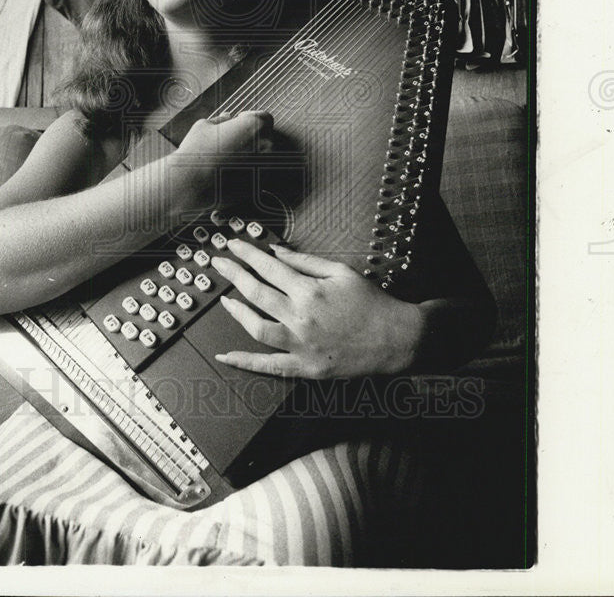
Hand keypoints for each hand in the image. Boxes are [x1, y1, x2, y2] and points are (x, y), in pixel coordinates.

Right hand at [174, 110, 274, 207]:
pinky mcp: (259, 185)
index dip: (250, 118)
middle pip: (264, 137)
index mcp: (255, 126)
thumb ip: (221, 120)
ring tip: (227, 159)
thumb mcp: (205, 125)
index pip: (264, 117)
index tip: (239, 122)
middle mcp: (265, 145)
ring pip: (262, 157)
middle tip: (231, 142)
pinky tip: (229, 173)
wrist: (190, 183)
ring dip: (249, 156)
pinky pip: (256, 175)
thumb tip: (227, 117)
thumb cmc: (196, 151)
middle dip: (250, 138)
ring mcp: (264, 167)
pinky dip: (247, 173)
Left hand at [211, 239, 423, 378]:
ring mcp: (301, 345)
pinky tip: (226, 355)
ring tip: (225, 300)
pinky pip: (269, 366)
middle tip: (218, 263)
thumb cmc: (371, 302)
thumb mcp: (341, 271)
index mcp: (309, 291)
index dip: (246, 254)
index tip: (231, 246)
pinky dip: (245, 362)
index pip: (268, 268)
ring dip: (237, 313)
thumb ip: (305, 262)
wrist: (396, 338)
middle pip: (256, 293)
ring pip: (257, 328)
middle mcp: (301, 318)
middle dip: (233, 275)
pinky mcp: (305, 368)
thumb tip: (276, 252)